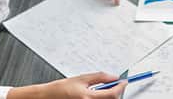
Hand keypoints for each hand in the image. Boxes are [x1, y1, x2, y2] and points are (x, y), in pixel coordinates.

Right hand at [7, 72, 126, 98]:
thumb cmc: (60, 89)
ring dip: (109, 97)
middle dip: (116, 92)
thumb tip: (114, 77)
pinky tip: (97, 95)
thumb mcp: (81, 79)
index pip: (112, 94)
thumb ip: (99, 77)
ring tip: (101, 90)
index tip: (125, 82)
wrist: (47, 98)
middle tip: (115, 85)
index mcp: (88, 97)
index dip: (121, 87)